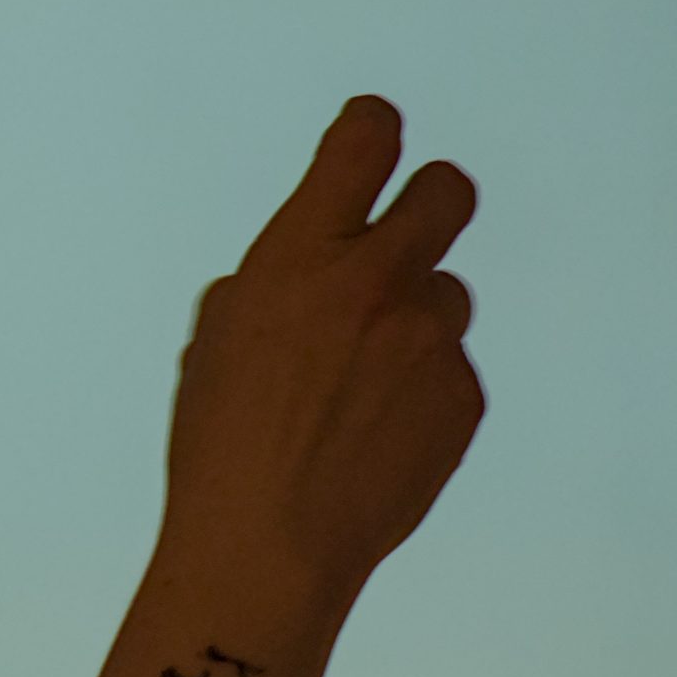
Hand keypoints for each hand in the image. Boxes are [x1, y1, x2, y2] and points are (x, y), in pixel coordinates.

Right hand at [157, 96, 484, 607]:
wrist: (267, 546)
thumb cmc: (219, 451)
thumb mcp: (214, 345)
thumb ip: (267, 288)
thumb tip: (300, 274)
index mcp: (296, 260)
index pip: (363, 146)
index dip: (372, 130)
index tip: (371, 135)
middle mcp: (373, 285)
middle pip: (446, 193)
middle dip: (427, 202)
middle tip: (402, 238)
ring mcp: (427, 341)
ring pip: (445, 296)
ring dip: (410, 323)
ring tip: (359, 387)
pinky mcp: (461, 397)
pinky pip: (448, 371)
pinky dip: (417, 393)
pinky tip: (371, 436)